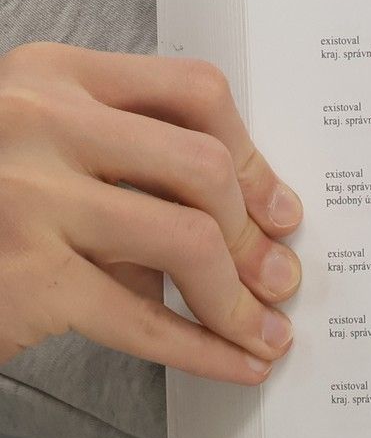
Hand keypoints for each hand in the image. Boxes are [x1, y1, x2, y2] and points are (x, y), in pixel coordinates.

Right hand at [0, 42, 301, 383]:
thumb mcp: (48, 158)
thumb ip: (134, 172)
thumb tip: (261, 230)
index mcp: (51, 74)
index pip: (193, 91)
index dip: (252, 156)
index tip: (277, 207)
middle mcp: (35, 120)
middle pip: (203, 168)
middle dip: (255, 237)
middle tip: (279, 279)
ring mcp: (25, 195)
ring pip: (188, 242)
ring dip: (239, 300)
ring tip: (262, 330)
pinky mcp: (25, 275)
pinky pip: (145, 320)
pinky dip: (206, 350)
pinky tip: (236, 363)